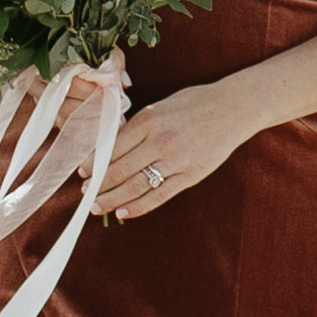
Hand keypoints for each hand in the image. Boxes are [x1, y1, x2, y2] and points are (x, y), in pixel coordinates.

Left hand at [95, 78, 272, 219]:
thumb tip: (110, 148)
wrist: (234, 107)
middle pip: (120, 169)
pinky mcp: (191, 175)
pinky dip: (139, 206)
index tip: (82, 172)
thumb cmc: (195, 103)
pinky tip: (124, 212)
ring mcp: (177, 160)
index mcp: (150, 119)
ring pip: (136, 186)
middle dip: (98, 184)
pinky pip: (160, 195)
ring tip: (96, 206)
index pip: (113, 147)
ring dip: (112, 199)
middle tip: (84, 193)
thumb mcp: (162, 106)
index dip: (94, 163)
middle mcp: (161, 141)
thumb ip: (138, 127)